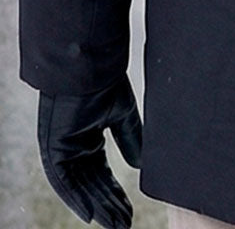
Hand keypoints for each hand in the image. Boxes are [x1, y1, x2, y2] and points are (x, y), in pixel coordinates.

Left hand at [37, 75, 141, 227]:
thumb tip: (140, 166)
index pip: (103, 175)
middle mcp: (73, 147)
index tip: (129, 212)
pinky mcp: (51, 148)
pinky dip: (76, 199)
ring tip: (114, 225)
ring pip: (79, 187)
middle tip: (124, 225)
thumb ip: (131, 140)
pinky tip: (90, 214)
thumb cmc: (105, 82)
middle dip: (109, 206)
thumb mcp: (122, 115)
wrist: (90, 65)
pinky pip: (63, 181)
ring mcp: (61, 149)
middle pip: (92, 186)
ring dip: (96, 207)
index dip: (116, 194)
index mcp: (88, 138)